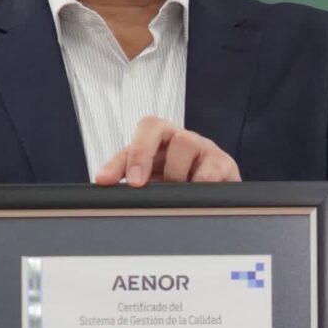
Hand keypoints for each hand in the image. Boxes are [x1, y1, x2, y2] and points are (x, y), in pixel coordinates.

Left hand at [93, 117, 240, 186]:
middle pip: (161, 129)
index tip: (115, 178)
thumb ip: (125, 173)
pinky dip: (198, 187)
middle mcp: (184, 138)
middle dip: (142, 156)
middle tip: (137, 183)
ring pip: (186, 145)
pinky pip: (210, 173)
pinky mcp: (225, 166)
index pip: (146, 128)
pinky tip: (193, 199)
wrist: (215, 196)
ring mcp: (206, 149)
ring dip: (174, 174)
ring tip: (174, 194)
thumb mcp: (149, 177)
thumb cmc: (177, 182)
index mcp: (163, 137)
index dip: (131, 150)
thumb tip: (102, 180)